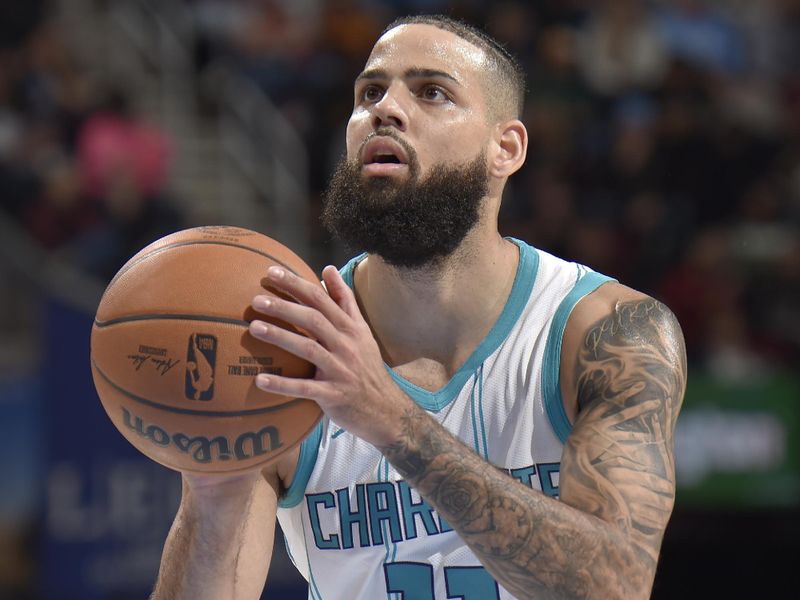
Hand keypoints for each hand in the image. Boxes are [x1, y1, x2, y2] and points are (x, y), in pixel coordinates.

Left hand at [248, 265, 408, 446]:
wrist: (385, 408)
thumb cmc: (366, 366)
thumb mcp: (360, 330)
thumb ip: (344, 299)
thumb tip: (328, 269)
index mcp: (350, 327)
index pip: (321, 298)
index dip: (296, 284)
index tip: (271, 272)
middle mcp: (346, 345)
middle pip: (313, 320)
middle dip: (285, 307)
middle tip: (256, 300)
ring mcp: (340, 370)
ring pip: (308, 349)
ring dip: (281, 337)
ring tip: (254, 328)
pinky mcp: (333, 394)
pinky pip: (306, 388)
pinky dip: (283, 384)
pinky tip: (260, 380)